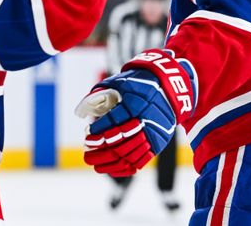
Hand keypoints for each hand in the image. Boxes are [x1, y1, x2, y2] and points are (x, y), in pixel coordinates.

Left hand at [77, 49, 194, 175]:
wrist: (169, 87)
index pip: (113, 122)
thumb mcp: (120, 81)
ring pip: (128, 155)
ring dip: (109, 162)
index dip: (98, 131)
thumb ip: (100, 92)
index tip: (88, 135)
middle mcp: (145, 120)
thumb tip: (81, 111)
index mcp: (135, 103)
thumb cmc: (139, 83)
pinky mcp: (158, 143)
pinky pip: (140, 162)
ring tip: (94, 163)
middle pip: (119, 142)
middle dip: (99, 151)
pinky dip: (124, 168)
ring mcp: (153, 134)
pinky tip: (110, 168)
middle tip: (86, 154)